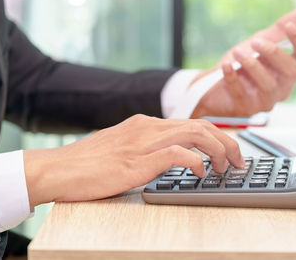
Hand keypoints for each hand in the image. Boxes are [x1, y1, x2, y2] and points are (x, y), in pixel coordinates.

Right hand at [24, 115, 244, 206]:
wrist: (57, 169)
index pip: (191, 123)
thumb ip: (145, 149)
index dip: (216, 136)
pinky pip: (177, 153)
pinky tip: (202, 173)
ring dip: (219, 150)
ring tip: (227, 168)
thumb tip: (169, 157)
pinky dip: (196, 161)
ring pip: (195, 134)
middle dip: (227, 142)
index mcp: (145, 124)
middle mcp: (148, 127)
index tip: (228, 152)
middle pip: (201, 125)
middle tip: (238, 162)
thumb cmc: (87, 164)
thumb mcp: (122, 149)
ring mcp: (143, 141)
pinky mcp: (137, 160)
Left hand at [191, 9, 295, 117]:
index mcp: (287, 72)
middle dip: (273, 53)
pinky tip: (226, 65)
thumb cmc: (239, 68)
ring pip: (268, 85)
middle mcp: (281, 89)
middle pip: (290, 72)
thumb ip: (277, 32)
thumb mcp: (257, 46)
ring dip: (252, 66)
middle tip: (255, 41)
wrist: (212, 88)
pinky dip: (232, 77)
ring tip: (237, 52)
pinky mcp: (246, 109)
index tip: (289, 27)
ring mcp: (264, 101)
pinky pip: (241, 93)